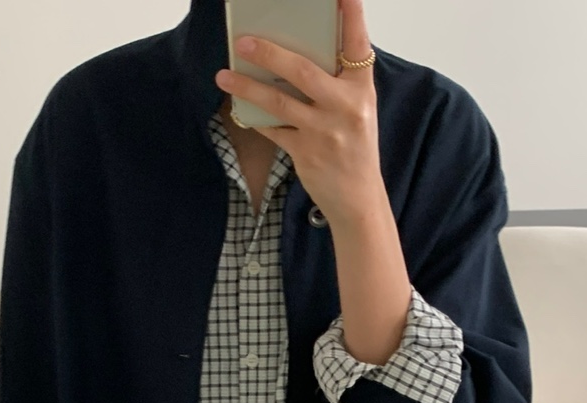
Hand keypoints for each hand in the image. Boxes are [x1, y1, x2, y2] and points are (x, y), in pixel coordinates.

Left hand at [214, 0, 383, 226]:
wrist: (358, 200)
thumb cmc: (354, 149)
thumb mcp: (357, 110)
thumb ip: (337, 83)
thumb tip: (296, 55)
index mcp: (362, 89)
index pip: (357, 44)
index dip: (351, 14)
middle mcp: (345, 106)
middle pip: (303, 70)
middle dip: (270, 53)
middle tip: (243, 41)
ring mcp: (325, 131)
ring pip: (280, 101)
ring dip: (248, 87)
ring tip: (224, 76)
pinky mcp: (306, 153)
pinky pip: (273, 129)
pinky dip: (255, 119)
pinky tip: (239, 110)